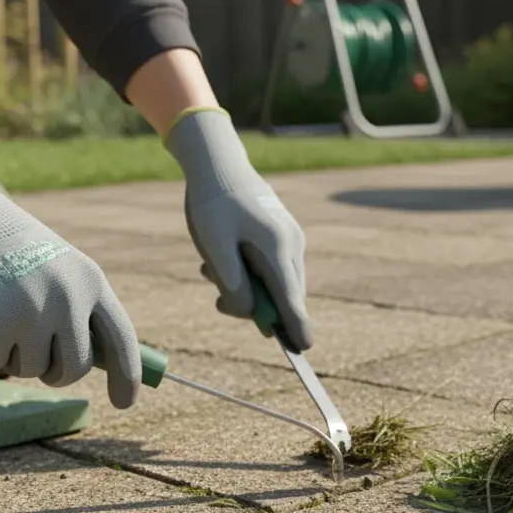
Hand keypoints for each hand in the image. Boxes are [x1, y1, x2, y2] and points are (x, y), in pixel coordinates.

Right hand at [0, 135, 141, 407]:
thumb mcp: (56, 267)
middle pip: (74, 368)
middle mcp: (69, 299)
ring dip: (12, 356)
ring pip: (30, 369)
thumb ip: (76, 309)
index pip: (121, 339)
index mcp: (91, 281)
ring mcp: (32, 314)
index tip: (123, 403)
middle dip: (55, 374)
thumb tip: (85, 364)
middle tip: (37, 362)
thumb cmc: (6, 243)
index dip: (128, 376)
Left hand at [164, 107, 312, 350]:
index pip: (291, 298)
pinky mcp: (283, 236)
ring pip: (276, 282)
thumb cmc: (213, 203)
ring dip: (246, 287)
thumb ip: (232, 284)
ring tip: (209, 269)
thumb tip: (251, 313)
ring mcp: (291, 240)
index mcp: (277, 248)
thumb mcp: (213, 246)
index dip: (295, 326)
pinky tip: (218, 260)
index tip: (303, 349)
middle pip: (285, 295)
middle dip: (255, 307)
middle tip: (217, 302)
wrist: (219, 163)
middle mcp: (292, 245)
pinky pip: (271, 268)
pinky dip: (248, 274)